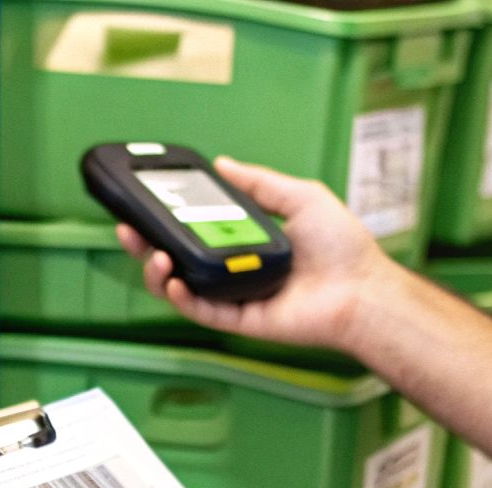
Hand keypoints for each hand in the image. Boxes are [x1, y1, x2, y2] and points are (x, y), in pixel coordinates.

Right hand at [119, 156, 401, 353]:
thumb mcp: (301, 197)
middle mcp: (235, 268)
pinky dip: (178, 296)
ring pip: (180, 286)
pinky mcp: (238, 320)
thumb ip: (260, 182)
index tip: (147, 203)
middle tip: (128, 227)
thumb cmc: (343, 248)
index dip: (168, 219)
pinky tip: (169, 278)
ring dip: (156, 270)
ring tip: (154, 254)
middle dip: (147, 244)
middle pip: (178, 258)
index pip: (196, 229)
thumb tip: (223, 163)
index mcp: (247, 241)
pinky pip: (198, 310)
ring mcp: (234, 295)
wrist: (362, 290)